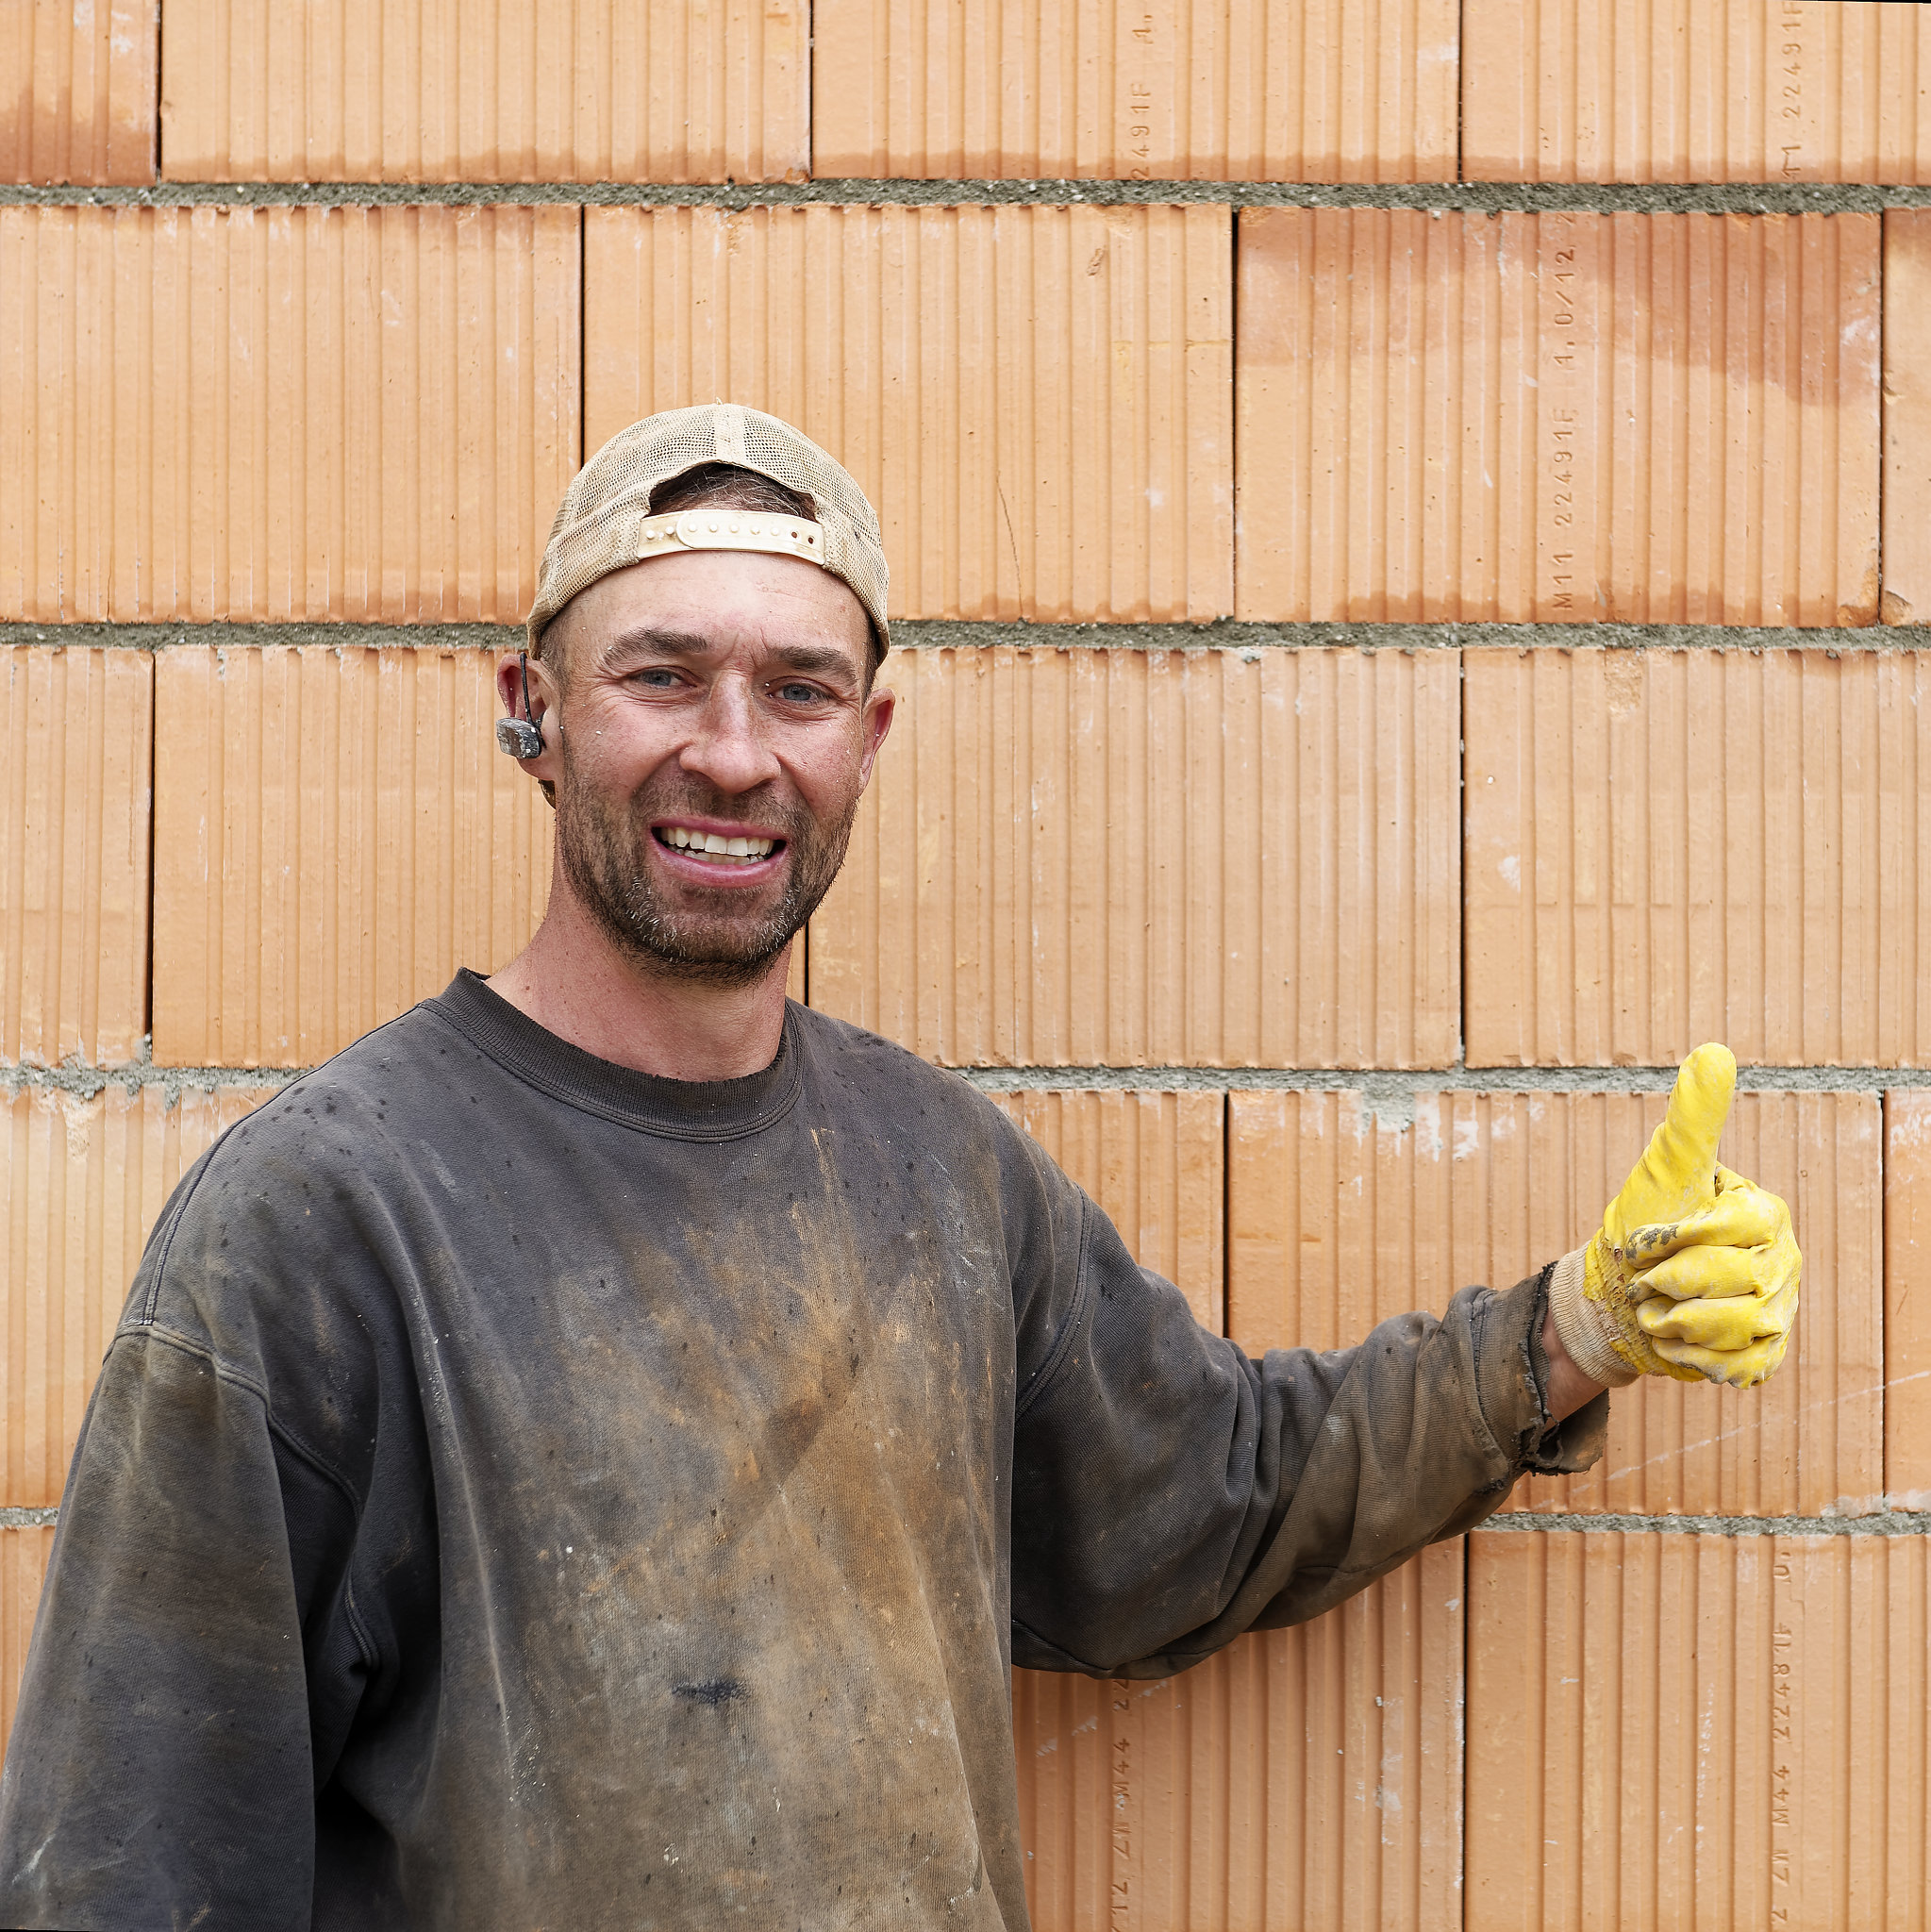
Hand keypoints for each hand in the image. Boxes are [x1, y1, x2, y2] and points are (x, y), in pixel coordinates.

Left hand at [1547, 1044, 1800, 1391]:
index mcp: (1766, 1213)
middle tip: (1648, 1279)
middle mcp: (1784, 1262)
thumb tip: (1715, 1051)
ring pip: (1738, 1325)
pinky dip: (1693, 1355)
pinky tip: (1677, 1339)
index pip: (1735, 1228)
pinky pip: (1739, 1364)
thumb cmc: (1642, 1223)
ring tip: (1658, 1308)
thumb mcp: (1664, 1168)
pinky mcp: (1764, 1356)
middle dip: (1672, 1282)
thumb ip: (1693, 1117)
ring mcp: (1780, 1312)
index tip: (1644, 1239)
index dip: (1681, 1237)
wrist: (1618, 1295)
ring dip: (1678, 1321)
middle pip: (1738, 1280)